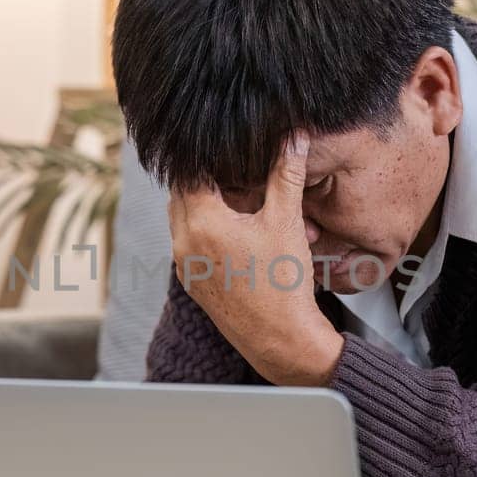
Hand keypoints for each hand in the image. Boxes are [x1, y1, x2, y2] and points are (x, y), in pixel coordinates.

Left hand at [168, 133, 345, 386]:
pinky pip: (187, 242)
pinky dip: (204, 228)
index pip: (190, 172)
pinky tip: (235, 230)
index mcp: (202, 223)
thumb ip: (286, 174)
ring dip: (204, 203)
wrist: (281, 339)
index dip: (207, 155)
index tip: (222, 146)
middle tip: (233, 170)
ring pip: (183, 217)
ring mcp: (184, 264)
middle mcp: (184, 243)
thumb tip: (294, 136)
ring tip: (239, 200)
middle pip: (182, 192)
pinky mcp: (191, 281)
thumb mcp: (286, 221)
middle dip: (206, 178)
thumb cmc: (284, 285)